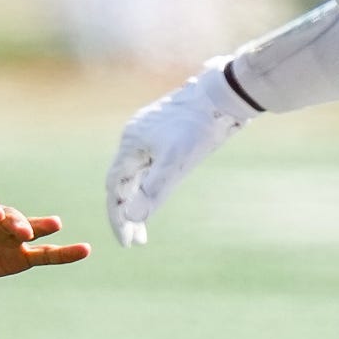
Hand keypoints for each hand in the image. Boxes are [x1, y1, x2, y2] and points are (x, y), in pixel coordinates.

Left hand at [0, 189, 88, 278]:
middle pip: (9, 216)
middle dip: (14, 220)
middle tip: (19, 228)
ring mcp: (9, 236)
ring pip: (29, 230)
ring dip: (40, 228)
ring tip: (55, 225)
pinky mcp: (17, 255)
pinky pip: (44, 254)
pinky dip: (63, 253)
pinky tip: (83, 250)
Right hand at [105, 65, 254, 246]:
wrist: (224, 94)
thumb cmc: (200, 127)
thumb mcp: (176, 164)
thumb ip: (152, 191)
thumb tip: (129, 217)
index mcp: (131, 143)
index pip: (115, 189)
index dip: (118, 217)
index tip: (127, 243)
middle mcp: (134, 137)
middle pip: (123, 183)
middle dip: (128, 214)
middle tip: (136, 241)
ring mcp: (149, 133)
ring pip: (137, 174)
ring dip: (139, 200)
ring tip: (145, 227)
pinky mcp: (165, 131)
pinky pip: (149, 164)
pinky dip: (149, 184)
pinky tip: (158, 193)